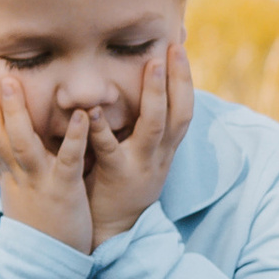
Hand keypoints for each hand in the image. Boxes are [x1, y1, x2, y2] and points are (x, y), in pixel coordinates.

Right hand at [0, 60, 92, 253]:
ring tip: (11, 81)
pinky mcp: (63, 191)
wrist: (47, 262)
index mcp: (5, 170)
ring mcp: (37, 181)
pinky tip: (83, 116)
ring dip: (15, 112)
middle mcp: (15, 173)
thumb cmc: (39, 220)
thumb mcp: (20, 186)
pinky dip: (74, 138)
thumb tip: (5, 135)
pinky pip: (68, 161)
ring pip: (21, 143)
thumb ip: (14, 159)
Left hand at [86, 43, 193, 245]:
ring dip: (156, 94)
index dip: (185, 79)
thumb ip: (139, 127)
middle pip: (180, 112)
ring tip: (152, 65)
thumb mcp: (138, 154)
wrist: (114, 230)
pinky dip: (102, 128)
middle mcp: (160, 154)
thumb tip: (138, 95)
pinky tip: (93, 109)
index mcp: (165, 147)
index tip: (180, 47)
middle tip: (175, 48)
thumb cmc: (119, 186)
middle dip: (180, 79)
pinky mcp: (117, 176)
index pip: (184, 108)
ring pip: (156, 125)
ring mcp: (142, 164)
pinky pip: (111, 149)